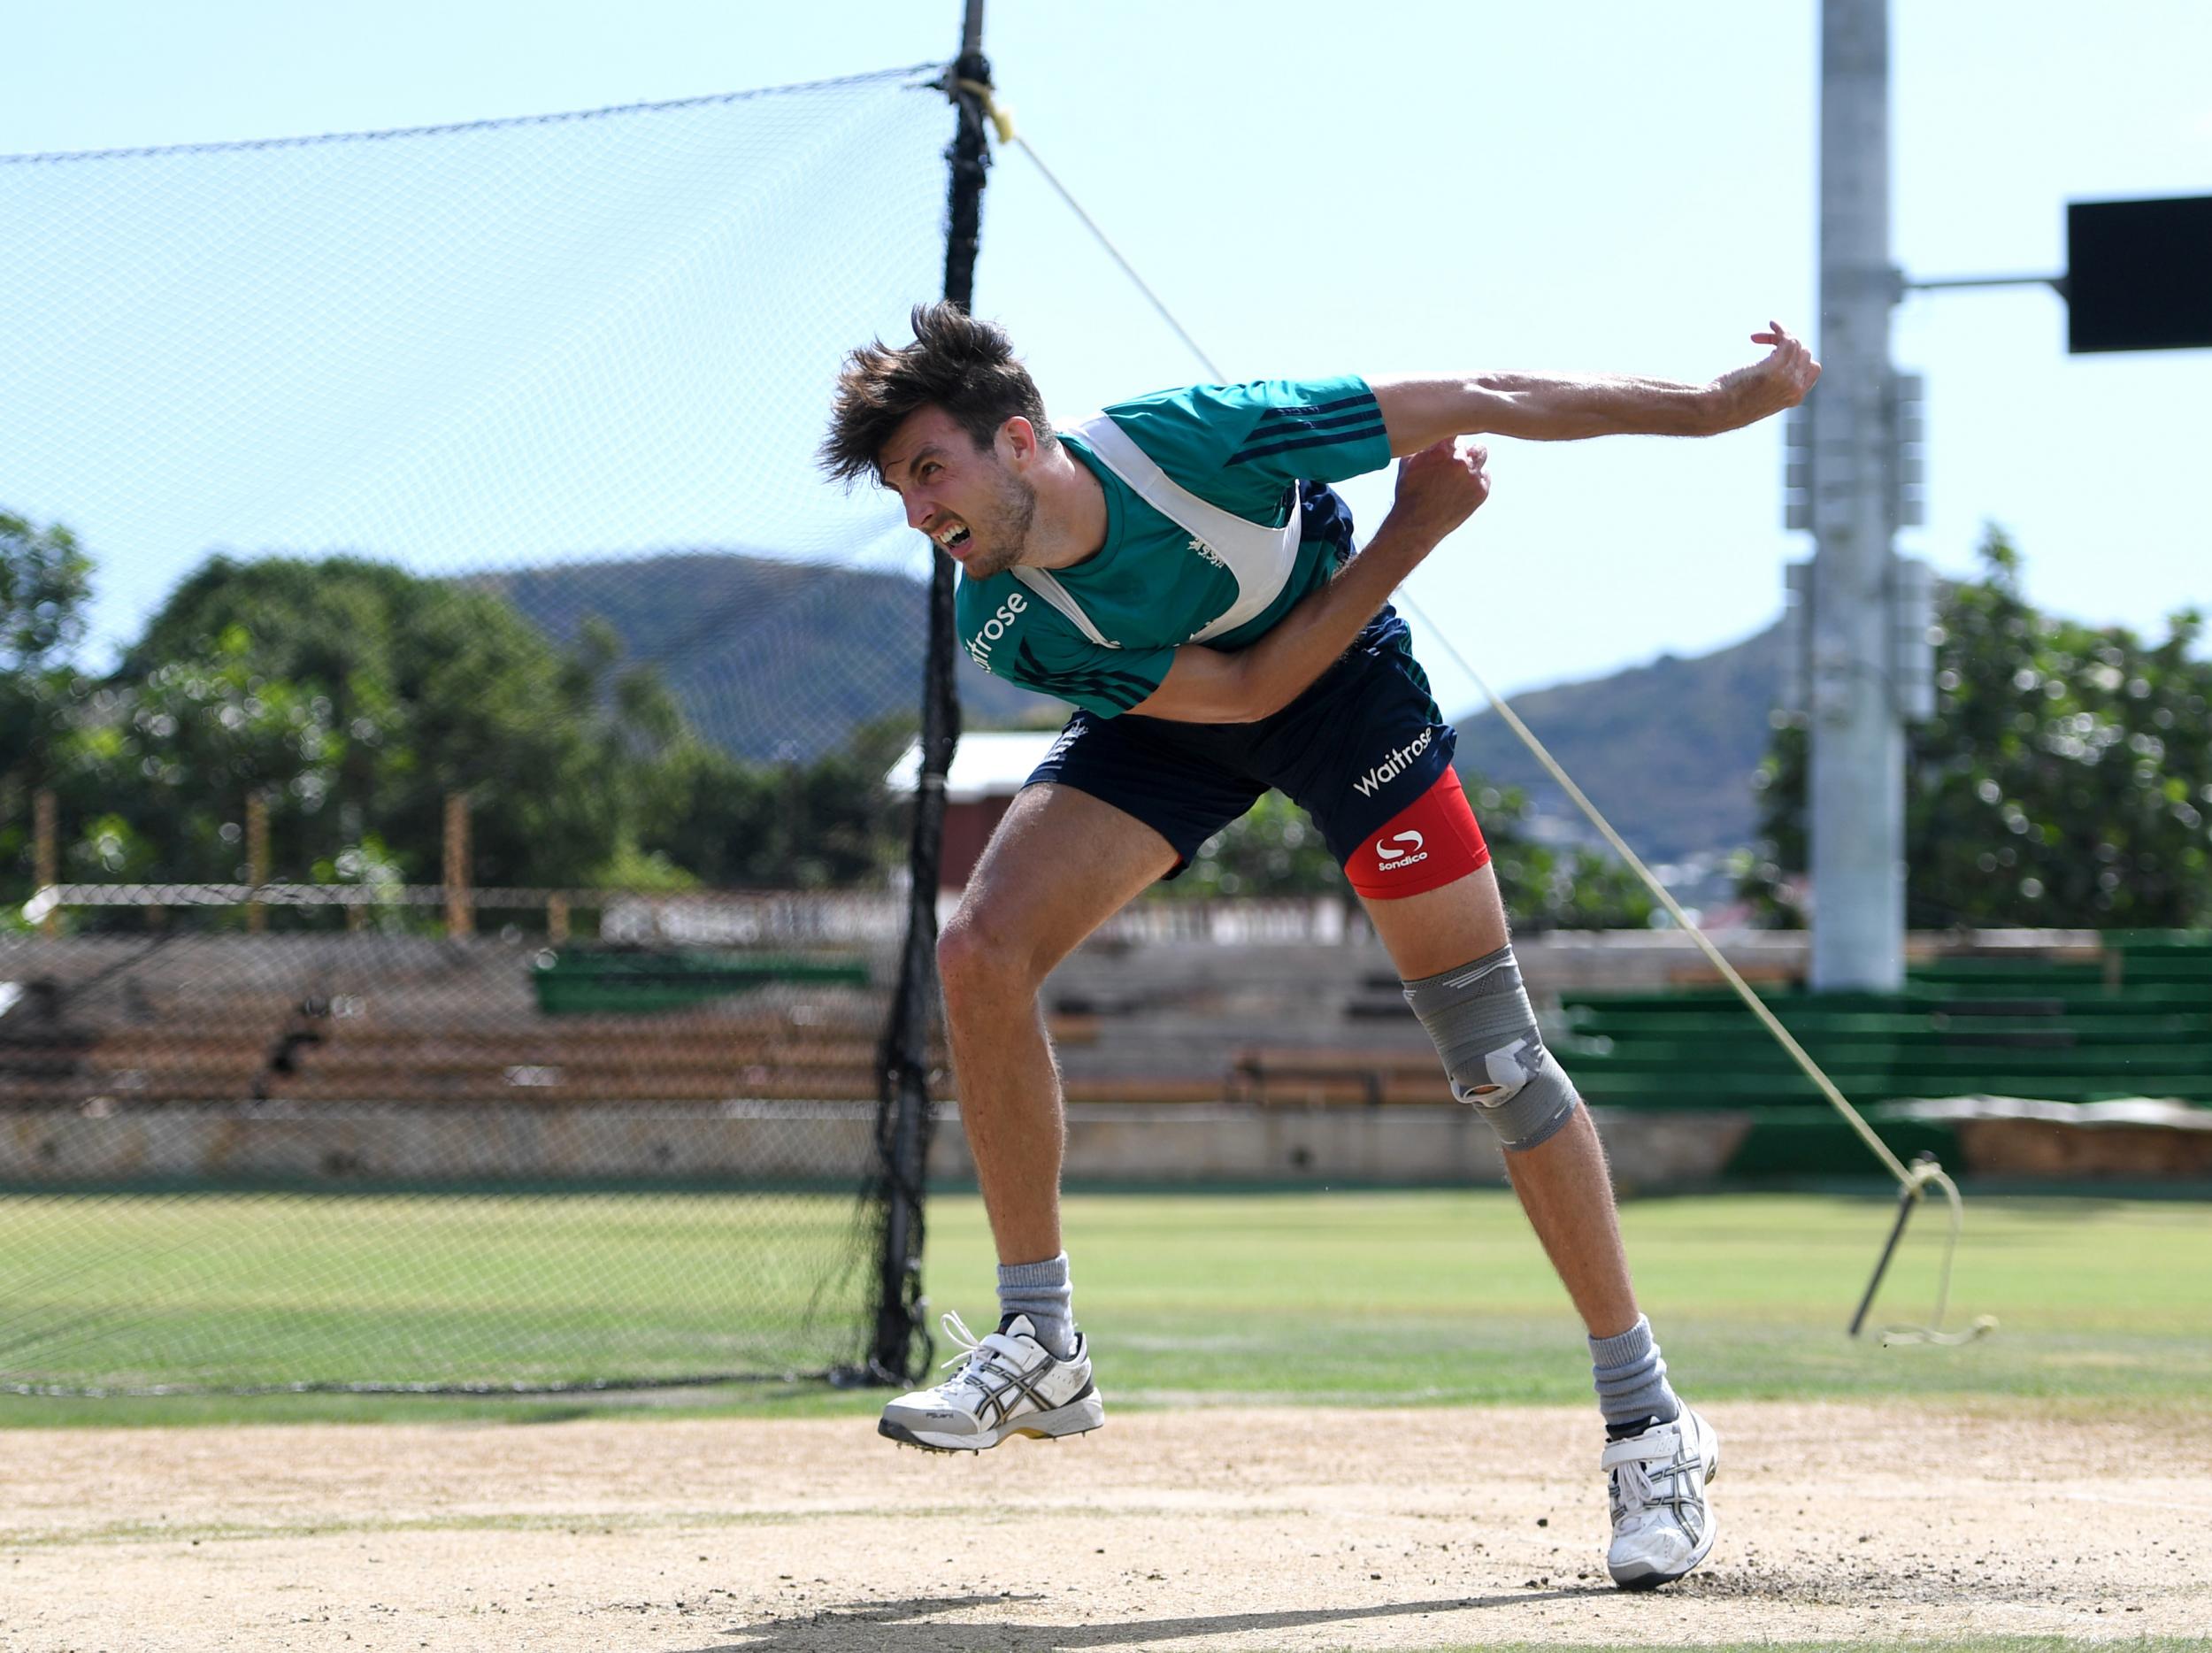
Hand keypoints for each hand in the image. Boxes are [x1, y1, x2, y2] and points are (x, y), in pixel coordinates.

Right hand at [1385, 437, 1490, 542]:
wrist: (1416, 526)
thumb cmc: (1408, 493)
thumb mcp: (1407, 463)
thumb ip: (1423, 445)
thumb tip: (1430, 431)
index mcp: (1441, 449)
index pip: (1454, 425)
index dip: (1451, 430)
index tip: (1448, 435)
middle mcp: (1460, 460)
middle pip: (1468, 440)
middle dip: (1459, 447)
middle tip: (1451, 458)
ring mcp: (1473, 475)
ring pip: (1481, 453)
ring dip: (1473, 457)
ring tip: (1462, 467)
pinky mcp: (1481, 490)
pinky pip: (1485, 474)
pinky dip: (1477, 477)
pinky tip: (1463, 485)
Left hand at [1705, 321, 1820, 431]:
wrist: (1717, 411)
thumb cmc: (1730, 404)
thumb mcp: (1759, 396)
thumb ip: (1773, 384)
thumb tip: (1774, 364)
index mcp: (1795, 397)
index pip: (1813, 368)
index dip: (1799, 356)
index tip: (1778, 352)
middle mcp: (1796, 389)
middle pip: (1805, 354)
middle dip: (1786, 344)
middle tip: (1761, 342)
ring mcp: (1788, 379)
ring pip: (1796, 345)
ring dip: (1779, 335)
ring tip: (1758, 336)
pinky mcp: (1775, 369)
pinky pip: (1788, 340)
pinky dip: (1780, 329)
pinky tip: (1771, 323)